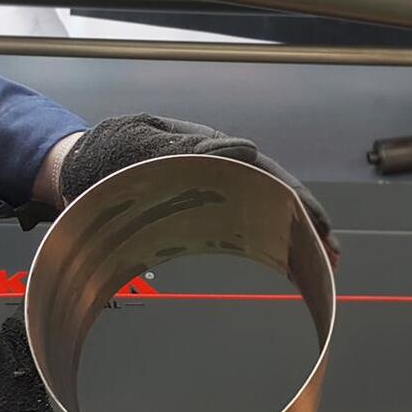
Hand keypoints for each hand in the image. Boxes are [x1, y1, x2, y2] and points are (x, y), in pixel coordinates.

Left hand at [59, 114, 339, 264]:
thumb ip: (187, 146)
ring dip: (293, 237)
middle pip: (276, 195)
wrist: (77, 166)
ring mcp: (213, 190)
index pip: (269, 175)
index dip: (299, 203)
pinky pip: (241, 225)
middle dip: (308, 225)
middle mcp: (221, 168)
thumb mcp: (140, 143)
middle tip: (333, 261)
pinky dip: (267, 243)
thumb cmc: (106, 154)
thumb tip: (247, 148)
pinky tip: (282, 265)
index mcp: (212, 149)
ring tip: (320, 268)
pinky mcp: (201, 210)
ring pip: (264, 211)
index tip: (321, 230)